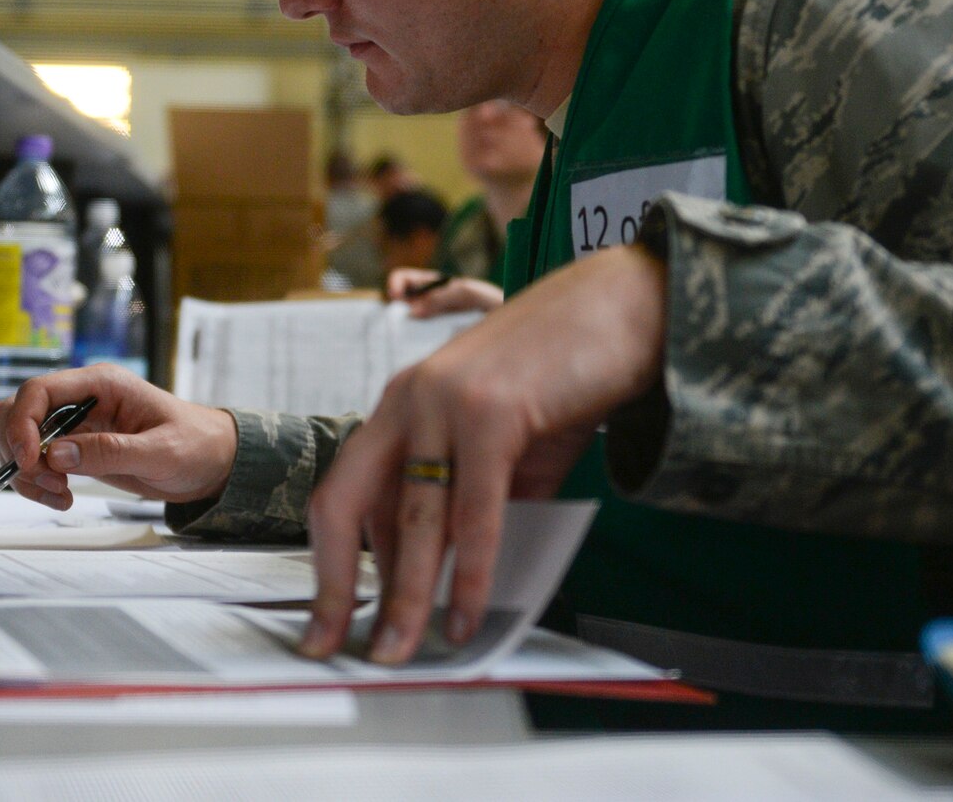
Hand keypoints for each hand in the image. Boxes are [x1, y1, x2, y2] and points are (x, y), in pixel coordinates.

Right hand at [0, 364, 237, 508]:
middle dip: (19, 448)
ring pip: (22, 439)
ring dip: (28, 471)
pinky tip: (63, 497)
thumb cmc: (196, 445)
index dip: (23, 424)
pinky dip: (38, 483)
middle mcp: (82, 399)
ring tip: (59, 495)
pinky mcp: (76, 449)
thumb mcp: (160, 452)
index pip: (39, 390)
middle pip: (18, 411)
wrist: (212, 462)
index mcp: (102, 383)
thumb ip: (110, 451)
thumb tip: (57, 454)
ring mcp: (76, 424)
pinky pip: (38, 462)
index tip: (31, 462)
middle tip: (46, 482)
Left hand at [302, 244, 668, 663]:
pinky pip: (473, 513)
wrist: (621, 305)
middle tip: (335, 645)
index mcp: (402, 403)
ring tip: (403, 648)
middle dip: (336, 584)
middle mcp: (408, 399)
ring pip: (413, 519)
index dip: (335, 560)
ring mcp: (445, 403)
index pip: (347, 492)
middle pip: (348, 503)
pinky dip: (471, 574)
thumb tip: (462, 569)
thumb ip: (479, 497)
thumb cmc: (567, 366)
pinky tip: (466, 614)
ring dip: (405, 596)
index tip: (330, 615)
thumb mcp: (507, 440)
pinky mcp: (490, 414)